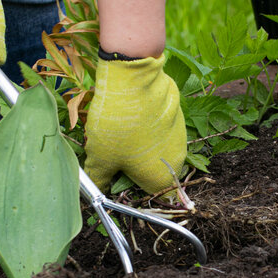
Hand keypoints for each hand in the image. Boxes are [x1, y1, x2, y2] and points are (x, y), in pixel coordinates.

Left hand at [83, 54, 185, 195]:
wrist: (133, 82)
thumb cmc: (118, 128)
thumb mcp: (100, 158)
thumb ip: (100, 178)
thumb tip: (98, 186)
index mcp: (161, 178)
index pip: (148, 195)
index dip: (130, 189)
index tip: (115, 179)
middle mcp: (177, 160)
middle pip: (154, 171)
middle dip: (134, 167)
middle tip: (112, 154)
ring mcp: (179, 135)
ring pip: (157, 148)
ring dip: (141, 145)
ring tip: (119, 132)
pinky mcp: (177, 115)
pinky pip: (160, 128)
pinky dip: (147, 126)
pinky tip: (130, 116)